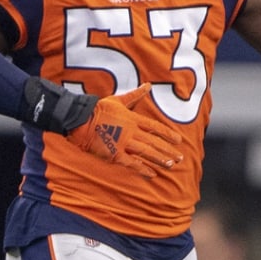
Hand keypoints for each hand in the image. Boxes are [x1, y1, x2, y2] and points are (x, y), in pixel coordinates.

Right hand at [65, 84, 181, 176]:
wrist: (80, 120)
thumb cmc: (98, 109)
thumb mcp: (118, 100)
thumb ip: (135, 95)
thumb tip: (149, 85)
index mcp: (133, 119)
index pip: (155, 128)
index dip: (168, 134)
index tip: (179, 141)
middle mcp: (131, 132)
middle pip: (154, 142)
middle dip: (168, 151)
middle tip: (180, 158)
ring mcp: (123, 144)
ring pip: (146, 153)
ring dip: (160, 160)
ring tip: (171, 165)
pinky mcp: (114, 154)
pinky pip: (131, 163)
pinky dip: (142, 169)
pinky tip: (152, 174)